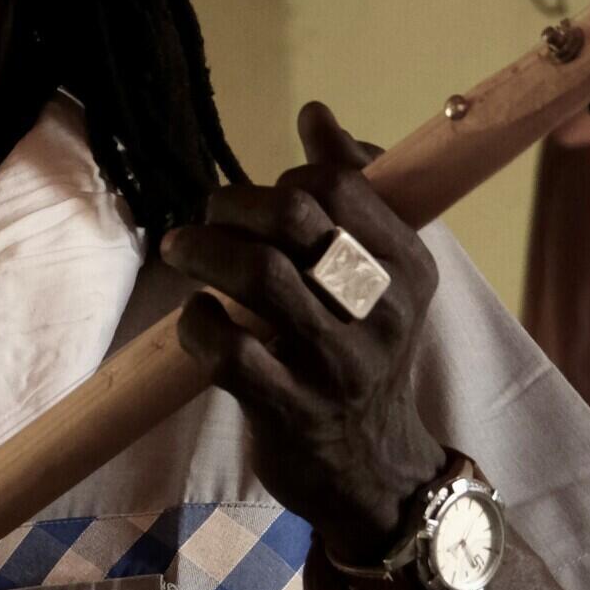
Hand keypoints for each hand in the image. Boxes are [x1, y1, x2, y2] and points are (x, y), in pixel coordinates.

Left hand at [162, 101, 448, 558]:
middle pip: (294, 219)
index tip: (260, 197)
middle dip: (231, 206)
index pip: (341, 187)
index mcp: (407, 267)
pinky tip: (198, 318)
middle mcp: (379, 311)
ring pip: (259, 275)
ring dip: (203, 252)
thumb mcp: (386, 278)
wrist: (379, 472)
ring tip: (181, 252)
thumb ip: (356, 194)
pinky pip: (230, 351)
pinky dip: (198, 323)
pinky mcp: (289, 410)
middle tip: (203, 219)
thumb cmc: (365, 356)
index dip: (287, 178)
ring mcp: (334, 363)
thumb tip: (317, 117)